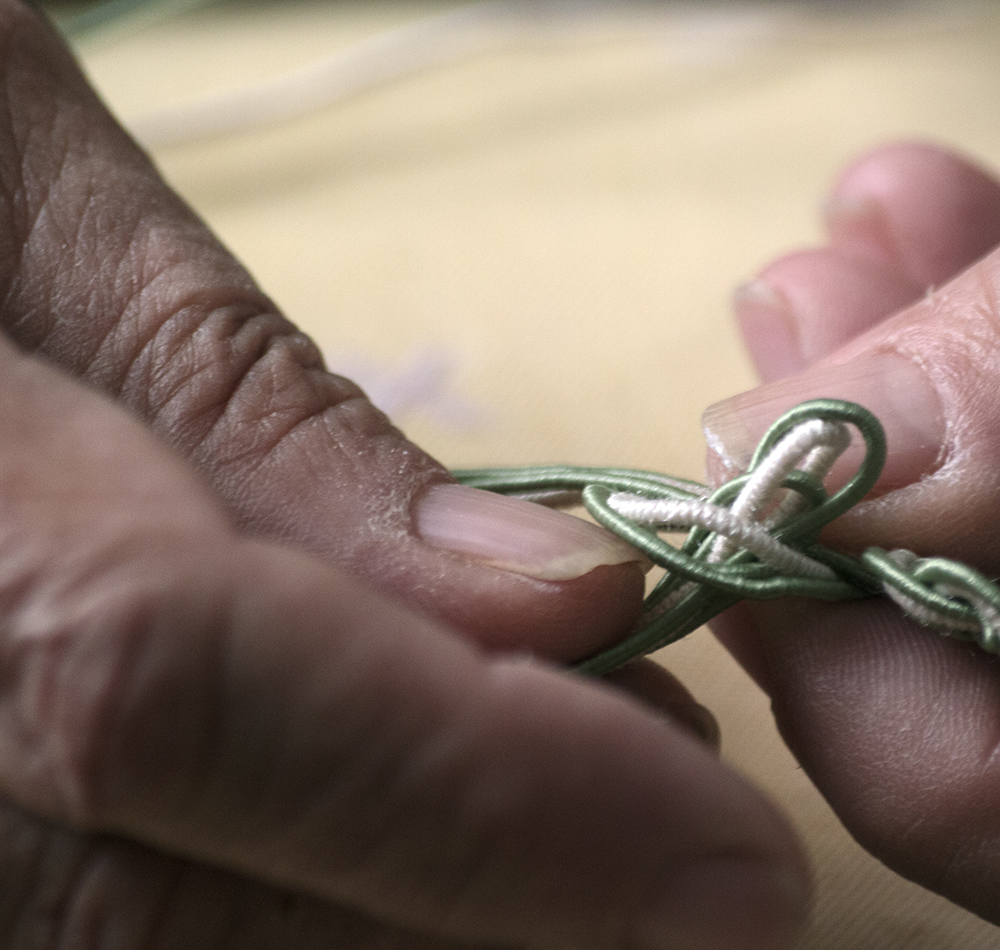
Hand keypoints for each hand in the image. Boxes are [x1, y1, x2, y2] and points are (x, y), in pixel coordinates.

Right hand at [0, 5, 807, 947]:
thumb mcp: (0, 183)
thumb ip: (255, 416)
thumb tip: (544, 598)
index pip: (172, 687)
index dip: (489, 801)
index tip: (744, 870)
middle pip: (174, 920)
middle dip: (499, 917)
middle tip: (686, 853)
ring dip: (421, 941)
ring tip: (581, 841)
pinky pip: (103, 940)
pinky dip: (292, 926)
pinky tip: (409, 855)